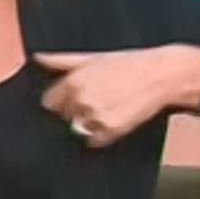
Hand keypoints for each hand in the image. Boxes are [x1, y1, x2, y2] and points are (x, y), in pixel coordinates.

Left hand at [35, 45, 199, 147]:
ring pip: (77, 128)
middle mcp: (81, 100)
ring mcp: (95, 117)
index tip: (72, 98)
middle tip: (94, 101)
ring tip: (106, 109)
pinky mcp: (111, 130)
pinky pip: (94, 141)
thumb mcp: (93, 58)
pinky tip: (113, 120)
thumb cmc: (129, 63)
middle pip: (63, 116)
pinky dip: (100, 135)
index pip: (49, 102)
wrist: (162, 75)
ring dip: (87, 123)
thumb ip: (62, 60)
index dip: (61, 100)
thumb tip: (37, 57)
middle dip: (74, 110)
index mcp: (73, 81)